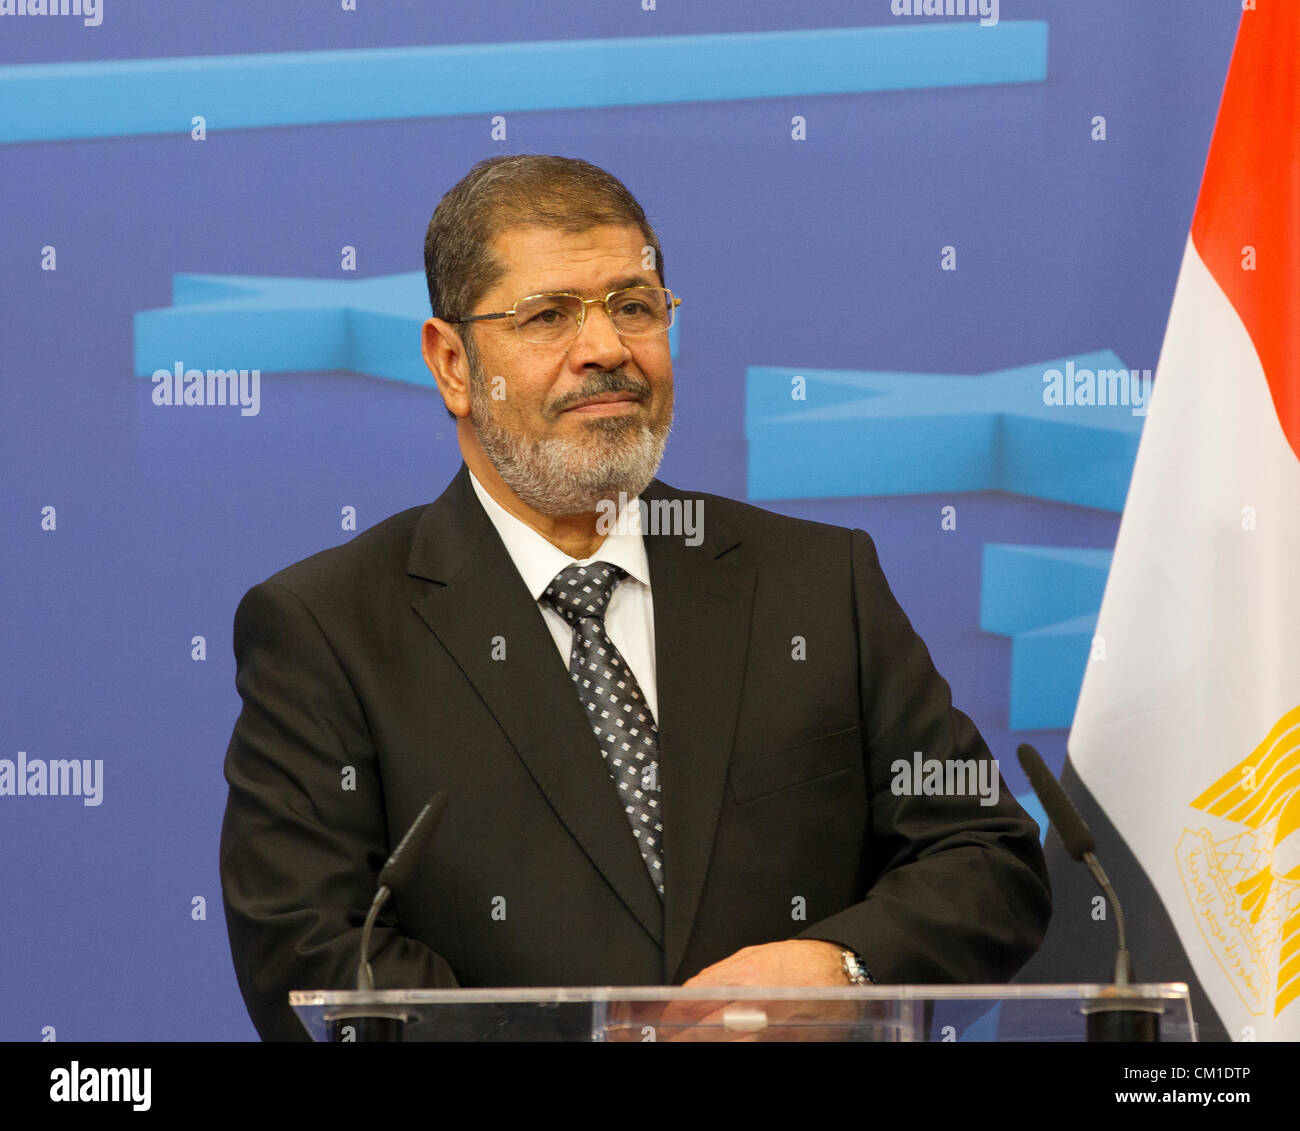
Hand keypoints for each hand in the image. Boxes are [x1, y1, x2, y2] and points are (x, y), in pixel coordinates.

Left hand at [631, 941, 851, 1041]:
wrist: (839, 972)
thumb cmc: (798, 962)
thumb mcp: (752, 956)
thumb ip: (719, 976)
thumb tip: (690, 994)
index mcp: (739, 978)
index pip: (689, 1003)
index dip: (671, 1017)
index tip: (664, 1025)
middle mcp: (750, 1006)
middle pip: (701, 1030)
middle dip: (685, 1038)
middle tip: (674, 1041)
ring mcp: (765, 1030)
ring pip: (724, 1044)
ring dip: (707, 1042)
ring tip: (696, 1042)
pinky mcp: (780, 1042)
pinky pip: (748, 1048)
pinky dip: (735, 1045)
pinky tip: (728, 1042)